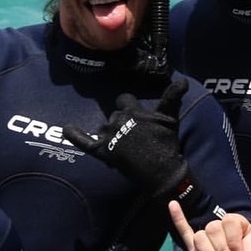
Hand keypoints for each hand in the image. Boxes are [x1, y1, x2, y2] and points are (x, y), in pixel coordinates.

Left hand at [64, 79, 190, 198]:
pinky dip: (74, 135)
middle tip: (134, 135)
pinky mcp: (103, 151)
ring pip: (103, 127)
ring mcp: (109, 136)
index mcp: (132, 110)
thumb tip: (183, 79)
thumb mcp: (170, 118)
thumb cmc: (167, 143)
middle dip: (121, 121)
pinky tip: (66, 128)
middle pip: (114, 114)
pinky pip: (84, 141)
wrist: (161, 170)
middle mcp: (117, 119)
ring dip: (109, 132)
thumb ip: (173, 97)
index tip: (136, 115)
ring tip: (124, 145)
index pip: (124, 99)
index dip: (129, 106)